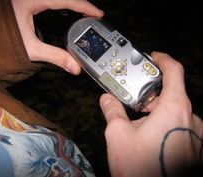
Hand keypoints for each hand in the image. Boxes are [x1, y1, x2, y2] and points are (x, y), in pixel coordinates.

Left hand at [12, 0, 103, 74]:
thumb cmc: (3, 40)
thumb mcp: (32, 48)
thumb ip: (55, 57)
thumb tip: (75, 67)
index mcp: (32, 1)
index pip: (65, 0)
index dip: (84, 6)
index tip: (98, 13)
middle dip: (80, 4)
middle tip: (93, 15)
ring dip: (72, 4)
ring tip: (83, 13)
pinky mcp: (29, 3)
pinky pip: (51, 1)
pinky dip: (62, 6)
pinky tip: (65, 12)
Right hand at [100, 52, 202, 176]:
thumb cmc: (140, 166)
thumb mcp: (118, 134)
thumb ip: (112, 111)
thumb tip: (106, 99)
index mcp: (174, 108)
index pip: (174, 71)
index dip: (163, 60)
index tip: (153, 57)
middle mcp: (190, 117)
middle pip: (172, 93)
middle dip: (152, 94)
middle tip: (135, 99)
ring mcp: (195, 133)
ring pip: (175, 111)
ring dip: (158, 112)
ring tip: (139, 121)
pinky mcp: (194, 145)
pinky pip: (180, 125)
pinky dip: (165, 123)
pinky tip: (150, 136)